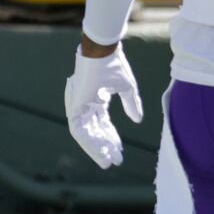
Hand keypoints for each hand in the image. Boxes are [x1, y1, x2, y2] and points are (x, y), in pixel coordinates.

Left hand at [64, 45, 143, 168]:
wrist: (102, 51)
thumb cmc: (114, 65)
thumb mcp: (127, 88)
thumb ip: (131, 104)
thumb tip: (137, 120)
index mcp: (98, 101)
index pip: (104, 125)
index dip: (112, 139)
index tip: (120, 153)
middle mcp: (88, 106)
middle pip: (96, 132)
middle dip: (106, 147)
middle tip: (114, 161)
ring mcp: (80, 107)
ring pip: (86, 135)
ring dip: (96, 149)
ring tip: (107, 160)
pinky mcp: (75, 107)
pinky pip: (79, 130)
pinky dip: (88, 141)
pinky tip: (99, 149)